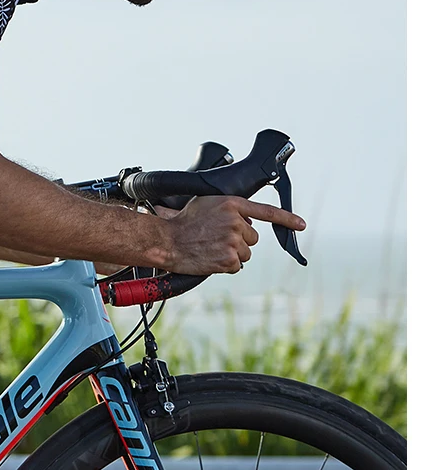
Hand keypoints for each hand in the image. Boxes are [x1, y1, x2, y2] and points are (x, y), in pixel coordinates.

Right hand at [159, 196, 305, 275]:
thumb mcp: (205, 204)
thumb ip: (229, 208)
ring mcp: (234, 241)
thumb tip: (246, 220)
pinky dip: (226, 265)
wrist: (167, 241)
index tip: (301, 224)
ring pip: (245, 253)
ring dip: (232, 253)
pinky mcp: (230, 259)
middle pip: (252, 237)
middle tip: (216, 238)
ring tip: (211, 248)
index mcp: (232, 204)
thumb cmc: (183, 222)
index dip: (287, 218)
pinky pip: (237, 265)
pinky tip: (210, 258)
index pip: (266, 211)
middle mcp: (236, 221)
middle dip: (238, 240)